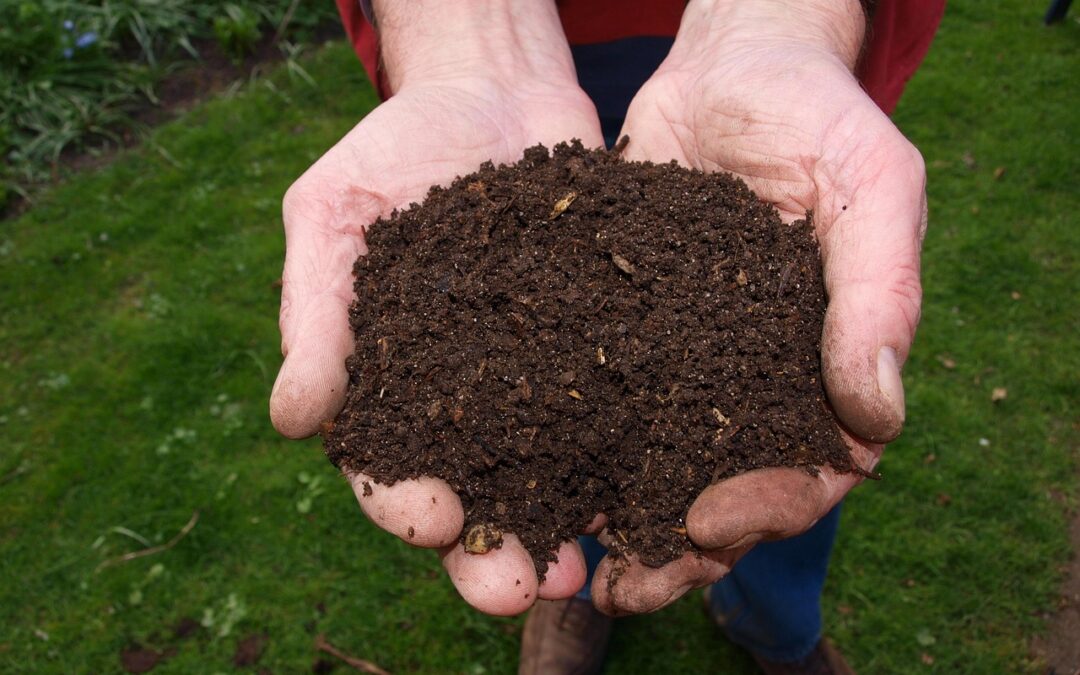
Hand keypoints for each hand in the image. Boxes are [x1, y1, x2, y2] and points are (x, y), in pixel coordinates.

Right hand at [270, 1, 604, 615]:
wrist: (491, 91)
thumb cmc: (395, 150)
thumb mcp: (334, 213)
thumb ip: (315, 313)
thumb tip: (291, 419)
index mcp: (391, 386)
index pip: (387, 466)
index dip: (404, 503)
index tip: (432, 519)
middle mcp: (467, 401)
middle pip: (476, 496)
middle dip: (492, 552)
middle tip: (517, 588)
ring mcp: (540, 380)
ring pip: (552, 476)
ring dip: (567, 529)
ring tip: (589, 570)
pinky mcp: (603, 350)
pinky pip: (620, 412)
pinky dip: (634, 457)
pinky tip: (656, 489)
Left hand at [589, 0, 926, 614]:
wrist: (731, 66)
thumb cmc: (819, 118)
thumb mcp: (871, 187)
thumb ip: (880, 295)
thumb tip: (878, 418)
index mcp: (823, 369)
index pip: (810, 470)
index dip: (765, 508)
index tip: (707, 523)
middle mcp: (751, 381)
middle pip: (723, 491)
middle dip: (677, 547)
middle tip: (623, 586)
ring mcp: (684, 363)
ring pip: (653, 463)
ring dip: (614, 519)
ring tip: (564, 562)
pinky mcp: (621, 332)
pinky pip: (595, 401)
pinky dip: (565, 445)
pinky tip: (524, 477)